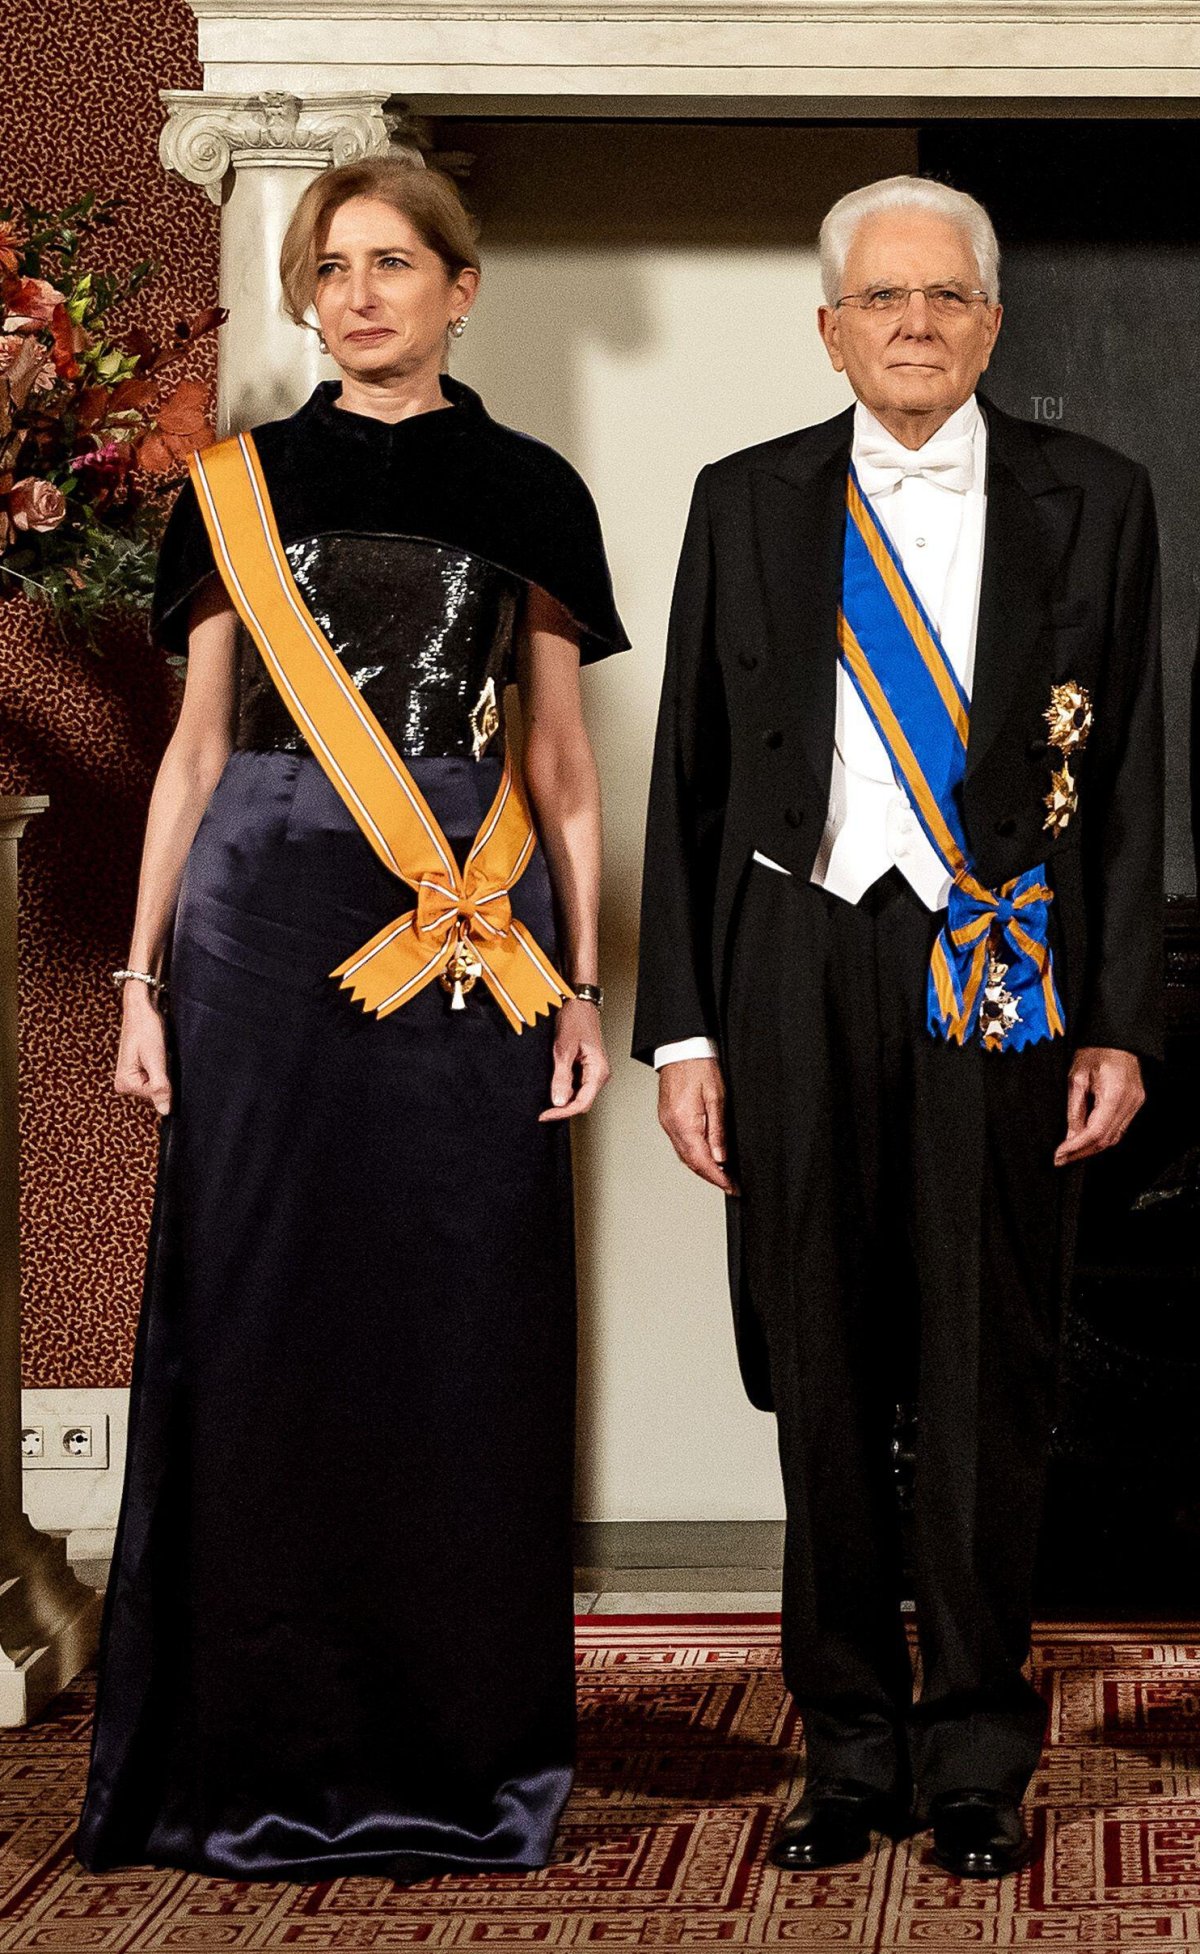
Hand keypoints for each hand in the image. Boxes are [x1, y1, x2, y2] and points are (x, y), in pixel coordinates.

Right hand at [114, 984, 171, 1116]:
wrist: (142, 1007)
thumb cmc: (146, 1029)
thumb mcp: (156, 1059)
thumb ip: (159, 1086)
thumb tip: (165, 1111)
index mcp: (124, 1083)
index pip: (156, 1096)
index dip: (166, 1080)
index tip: (161, 1060)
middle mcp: (125, 1083)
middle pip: (157, 1092)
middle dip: (165, 1075)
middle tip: (161, 1055)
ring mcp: (132, 1077)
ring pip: (159, 1084)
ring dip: (165, 1070)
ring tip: (160, 1053)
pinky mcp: (140, 1070)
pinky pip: (158, 1076)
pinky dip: (164, 1067)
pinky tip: (162, 1055)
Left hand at [539, 999, 610, 1120]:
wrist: (578, 1003)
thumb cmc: (575, 1019)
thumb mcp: (563, 1048)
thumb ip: (562, 1076)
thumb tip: (559, 1100)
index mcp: (598, 1070)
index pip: (582, 1103)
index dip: (563, 1113)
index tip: (546, 1115)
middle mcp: (599, 1073)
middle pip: (581, 1103)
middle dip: (562, 1109)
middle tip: (543, 1112)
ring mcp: (593, 1071)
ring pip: (579, 1096)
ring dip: (563, 1100)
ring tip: (545, 1102)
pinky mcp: (585, 1068)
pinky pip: (576, 1086)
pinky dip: (564, 1090)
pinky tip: (553, 1088)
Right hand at [657, 1055, 736, 1192]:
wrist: (680, 1049)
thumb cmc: (698, 1066)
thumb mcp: (716, 1097)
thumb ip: (718, 1130)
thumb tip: (721, 1157)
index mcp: (684, 1122)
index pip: (701, 1160)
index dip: (717, 1177)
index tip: (731, 1186)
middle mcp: (672, 1126)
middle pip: (691, 1162)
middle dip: (711, 1177)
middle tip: (730, 1184)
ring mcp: (667, 1124)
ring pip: (685, 1156)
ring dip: (703, 1168)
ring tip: (722, 1174)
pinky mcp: (667, 1119)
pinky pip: (680, 1145)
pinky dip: (694, 1155)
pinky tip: (706, 1156)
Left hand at [1054, 1045, 1144, 1165]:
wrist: (1115, 1038)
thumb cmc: (1095, 1051)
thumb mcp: (1076, 1078)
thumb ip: (1074, 1110)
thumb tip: (1070, 1137)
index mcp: (1115, 1094)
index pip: (1096, 1131)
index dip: (1077, 1147)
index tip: (1060, 1154)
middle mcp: (1129, 1102)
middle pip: (1107, 1140)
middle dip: (1082, 1152)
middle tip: (1061, 1158)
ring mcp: (1135, 1104)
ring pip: (1114, 1138)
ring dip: (1092, 1148)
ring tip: (1071, 1152)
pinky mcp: (1135, 1103)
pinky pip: (1119, 1128)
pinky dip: (1103, 1137)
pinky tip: (1087, 1139)